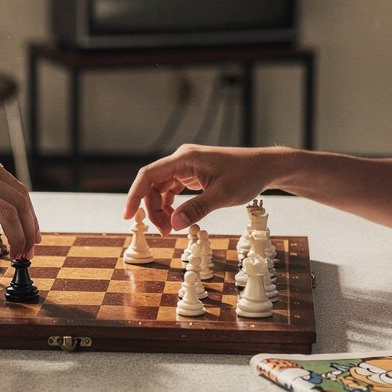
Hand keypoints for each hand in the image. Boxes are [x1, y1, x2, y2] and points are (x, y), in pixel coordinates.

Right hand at [123, 144, 286, 234]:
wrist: (265, 168)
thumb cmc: (247, 175)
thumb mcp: (223, 195)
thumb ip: (196, 209)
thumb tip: (173, 225)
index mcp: (185, 158)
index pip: (149, 175)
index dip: (134, 195)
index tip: (127, 215)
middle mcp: (182, 160)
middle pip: (153, 185)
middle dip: (153, 209)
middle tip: (164, 232)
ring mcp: (187, 167)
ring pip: (161, 189)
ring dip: (161, 209)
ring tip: (170, 229)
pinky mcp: (193, 175)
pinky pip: (172, 191)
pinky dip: (171, 206)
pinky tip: (177, 219)